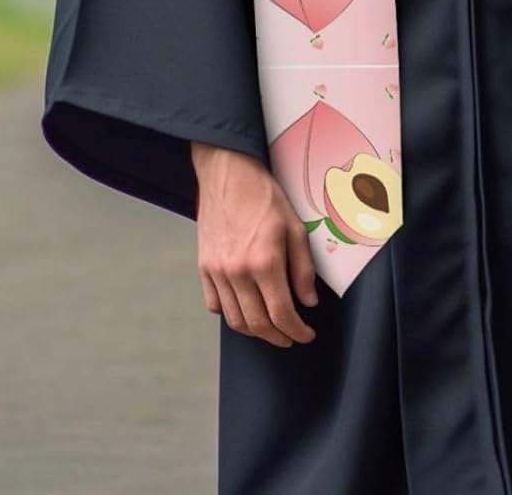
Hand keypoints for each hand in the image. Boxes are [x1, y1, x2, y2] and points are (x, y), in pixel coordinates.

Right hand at [192, 142, 317, 347]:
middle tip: (291, 337)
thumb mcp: (296, 227)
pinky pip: (215, 305)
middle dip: (277, 337)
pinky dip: (231, 314)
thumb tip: (308, 302)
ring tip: (271, 328)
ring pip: (234, 319)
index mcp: (264, 262)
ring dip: (254, 331)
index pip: (281, 313)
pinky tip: (245, 309)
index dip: (296, 331)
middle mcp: (237, 272)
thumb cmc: (265, 196)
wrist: (229, 174)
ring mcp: (217, 272)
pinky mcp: (203, 268)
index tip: (305, 336)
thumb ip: (303, 269)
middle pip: (257, 324)